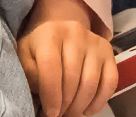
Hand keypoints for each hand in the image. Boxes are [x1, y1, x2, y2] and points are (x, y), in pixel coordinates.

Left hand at [17, 0, 115, 116]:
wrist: (61, 28)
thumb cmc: (39, 47)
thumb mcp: (26, 56)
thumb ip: (30, 74)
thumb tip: (42, 98)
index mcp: (50, 33)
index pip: (51, 67)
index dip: (51, 94)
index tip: (50, 112)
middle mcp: (75, 33)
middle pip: (72, 77)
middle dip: (65, 104)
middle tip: (59, 115)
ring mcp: (95, 42)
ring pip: (91, 82)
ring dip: (80, 105)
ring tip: (70, 113)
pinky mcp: (109, 52)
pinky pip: (110, 82)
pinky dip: (98, 102)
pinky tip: (86, 110)